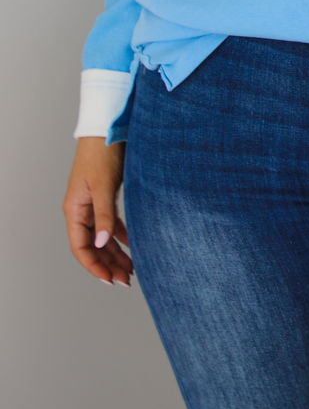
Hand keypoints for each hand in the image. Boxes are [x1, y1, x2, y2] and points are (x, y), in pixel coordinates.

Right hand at [62, 138, 133, 286]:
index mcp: (75, 209)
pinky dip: (121, 236)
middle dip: (107, 264)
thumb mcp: (103, 186)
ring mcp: (93, 203)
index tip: (110, 280)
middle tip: (126, 280)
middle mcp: (82, 209)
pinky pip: (111, 223)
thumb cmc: (102, 153)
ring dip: (115, 253)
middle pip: (92, 246)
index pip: (81, 247)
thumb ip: (104, 215)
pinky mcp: (105, 196)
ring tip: (131, 269)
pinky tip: (133, 245)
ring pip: (102, 236)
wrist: (108, 127)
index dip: (94, 266)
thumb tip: (101, 243)